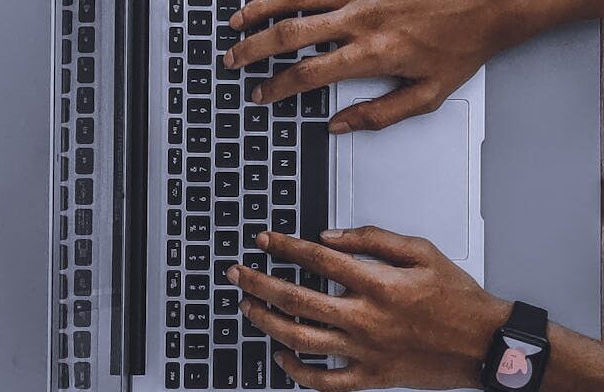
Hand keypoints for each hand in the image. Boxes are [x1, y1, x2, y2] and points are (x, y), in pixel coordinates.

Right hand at [223, 0, 573, 132]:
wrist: (494, 0)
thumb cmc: (463, 45)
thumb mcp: (428, 95)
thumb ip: (378, 115)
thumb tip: (338, 125)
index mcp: (371, 54)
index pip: (307, 73)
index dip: (276, 87)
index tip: (260, 95)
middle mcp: (359, 19)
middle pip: (289, 33)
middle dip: (253, 48)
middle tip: (232, 59)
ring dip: (261, 9)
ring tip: (237, 21)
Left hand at [226, 227, 511, 390]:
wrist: (484, 344)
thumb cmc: (457, 298)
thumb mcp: (422, 252)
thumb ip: (373, 239)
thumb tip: (329, 235)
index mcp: (377, 284)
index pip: (317, 259)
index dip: (285, 247)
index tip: (264, 241)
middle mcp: (365, 318)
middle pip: (296, 299)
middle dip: (259, 283)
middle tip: (237, 274)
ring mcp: (365, 350)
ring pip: (301, 339)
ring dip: (267, 322)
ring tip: (247, 308)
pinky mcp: (370, 376)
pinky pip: (324, 380)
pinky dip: (297, 371)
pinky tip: (281, 356)